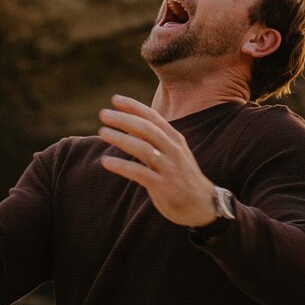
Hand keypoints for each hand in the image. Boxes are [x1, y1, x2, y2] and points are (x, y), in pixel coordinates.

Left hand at [97, 95, 218, 227]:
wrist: (202, 204)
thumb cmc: (182, 175)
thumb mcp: (173, 153)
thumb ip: (155, 139)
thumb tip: (130, 126)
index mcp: (175, 139)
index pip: (153, 117)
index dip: (134, 107)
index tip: (115, 99)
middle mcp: (174, 150)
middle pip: (147, 129)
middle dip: (124, 119)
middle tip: (103, 114)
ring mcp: (169, 168)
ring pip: (143, 148)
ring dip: (121, 139)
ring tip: (102, 132)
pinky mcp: (164, 186)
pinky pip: (140, 173)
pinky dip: (122, 166)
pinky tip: (105, 162)